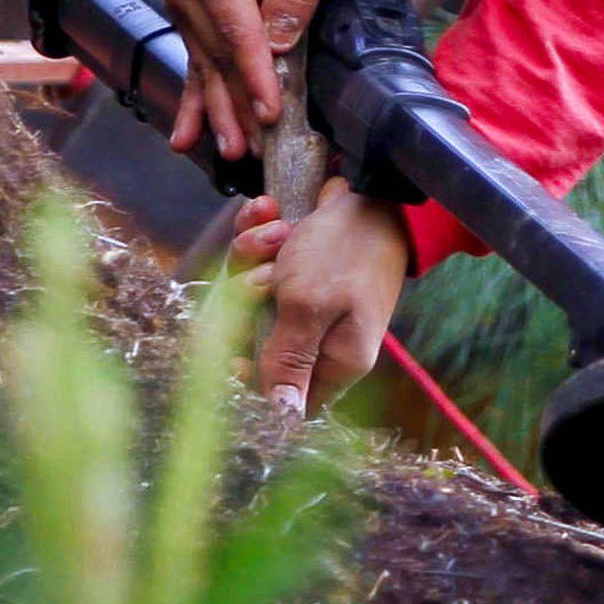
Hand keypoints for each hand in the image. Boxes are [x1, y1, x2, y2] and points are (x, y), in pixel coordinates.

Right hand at [160, 0, 353, 160]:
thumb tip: (278, 44)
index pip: (236, 32)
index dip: (254, 77)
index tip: (270, 113)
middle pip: (217, 58)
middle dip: (238, 106)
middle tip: (256, 150)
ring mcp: (183, 5)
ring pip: (204, 68)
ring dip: (218, 113)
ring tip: (233, 153)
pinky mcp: (189, 19)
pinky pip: (193, 65)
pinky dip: (192, 103)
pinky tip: (183, 139)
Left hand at [226, 184, 411, 406]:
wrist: (371, 184)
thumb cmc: (346, 248)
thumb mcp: (309, 306)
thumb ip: (288, 360)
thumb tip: (283, 419)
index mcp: (335, 360)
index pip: (286, 399)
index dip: (252, 384)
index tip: (232, 356)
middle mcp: (321, 335)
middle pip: (256, 341)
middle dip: (245, 302)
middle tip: (265, 278)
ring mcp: (306, 299)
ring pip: (250, 294)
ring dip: (251, 258)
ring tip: (278, 232)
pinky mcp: (297, 266)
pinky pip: (258, 260)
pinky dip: (257, 234)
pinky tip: (270, 212)